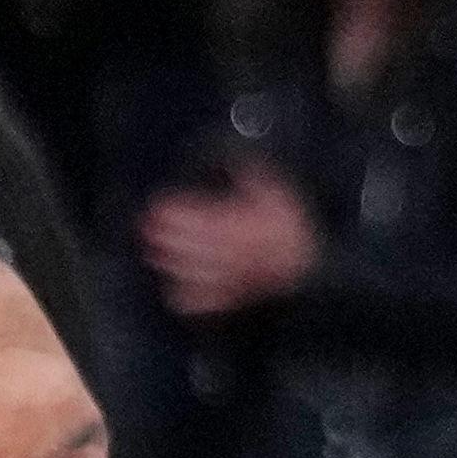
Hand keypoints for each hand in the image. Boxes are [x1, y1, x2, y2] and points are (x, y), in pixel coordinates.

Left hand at [142, 159, 323, 318]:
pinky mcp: (234, 295)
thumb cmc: (290, 225)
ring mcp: (233, 277)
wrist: (311, 265)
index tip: (158, 206)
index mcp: (243, 225)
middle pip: (193, 247)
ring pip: (196, 273)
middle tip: (146, 229)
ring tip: (155, 254)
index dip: (177, 212)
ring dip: (172, 263)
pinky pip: (207, 301)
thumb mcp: (274, 190)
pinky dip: (188, 297)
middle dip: (167, 238)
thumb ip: (249, 173)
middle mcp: (234, 252)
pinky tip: (175, 288)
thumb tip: (228, 155)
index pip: (202, 218)